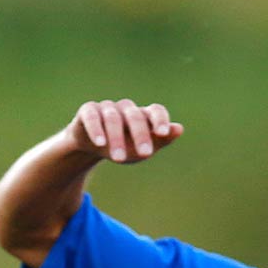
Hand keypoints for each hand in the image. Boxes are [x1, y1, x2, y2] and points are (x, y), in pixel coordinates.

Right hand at [68, 99, 183, 164]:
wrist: (91, 147)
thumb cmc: (122, 147)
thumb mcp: (141, 148)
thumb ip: (161, 140)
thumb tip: (179, 129)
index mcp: (142, 115)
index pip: (155, 111)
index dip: (160, 120)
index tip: (163, 133)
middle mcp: (126, 109)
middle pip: (135, 116)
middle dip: (140, 135)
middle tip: (144, 154)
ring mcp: (106, 108)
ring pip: (113, 118)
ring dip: (117, 138)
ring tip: (119, 159)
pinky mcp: (87, 111)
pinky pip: (92, 116)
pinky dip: (96, 128)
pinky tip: (99, 143)